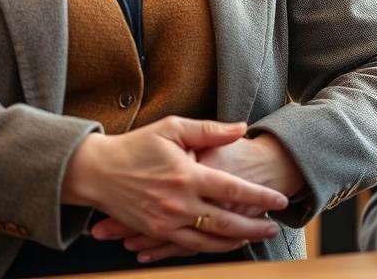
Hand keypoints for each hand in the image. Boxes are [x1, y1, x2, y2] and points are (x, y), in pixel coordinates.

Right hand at [66, 116, 286, 259]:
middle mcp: (179, 203)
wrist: (97, 171)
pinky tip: (223, 244)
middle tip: (275, 226)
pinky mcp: (155, 232)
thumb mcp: (173, 128)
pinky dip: (211, 248)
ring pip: (210, 240)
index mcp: (187, 174)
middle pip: (227, 222)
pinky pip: (189, 247)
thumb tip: (241, 128)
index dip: (259, 197)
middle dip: (255, 226)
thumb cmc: (137, 145)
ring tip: (254, 237)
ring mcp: (166, 222)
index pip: (233, 190)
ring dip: (236, 241)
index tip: (279, 200)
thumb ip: (209, 130)